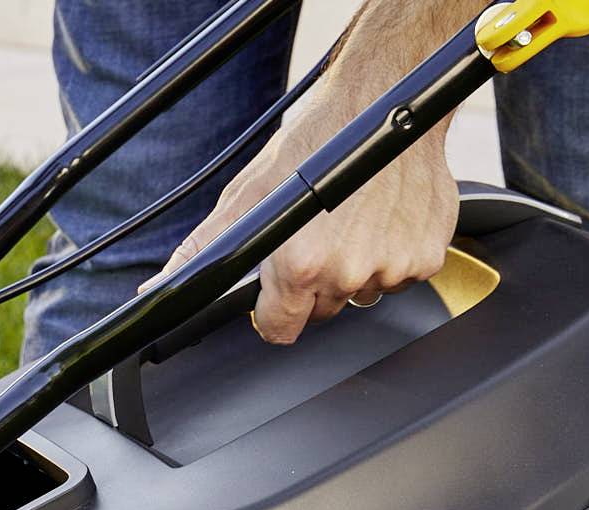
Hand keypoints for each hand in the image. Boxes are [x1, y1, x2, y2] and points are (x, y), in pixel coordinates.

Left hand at [149, 78, 457, 344]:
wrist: (385, 101)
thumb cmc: (317, 141)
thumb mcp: (249, 195)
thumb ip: (206, 247)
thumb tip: (162, 285)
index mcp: (301, 266)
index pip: (280, 330)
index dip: (273, 311)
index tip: (277, 291)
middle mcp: (347, 272)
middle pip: (321, 311)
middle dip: (314, 284)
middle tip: (316, 236)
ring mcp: (391, 266)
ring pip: (362, 294)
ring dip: (355, 268)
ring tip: (350, 219)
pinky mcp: (426, 255)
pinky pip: (402, 276)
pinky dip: (392, 254)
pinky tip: (381, 217)